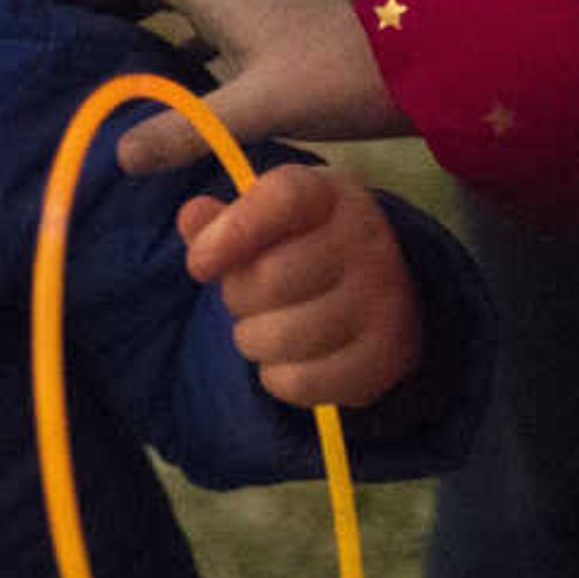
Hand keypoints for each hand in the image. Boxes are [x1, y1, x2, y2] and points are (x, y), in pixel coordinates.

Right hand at [78, 0, 405, 172]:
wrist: (435, 70)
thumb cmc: (343, 78)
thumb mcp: (257, 108)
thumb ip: (188, 129)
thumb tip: (118, 151)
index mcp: (228, 1)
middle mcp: (245, 2)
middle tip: (90, 21)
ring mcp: (271, 24)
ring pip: (199, 6)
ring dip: (158, 20)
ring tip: (124, 59)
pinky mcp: (291, 49)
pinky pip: (225, 38)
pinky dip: (194, 54)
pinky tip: (189, 95)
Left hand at [176, 164, 417, 407]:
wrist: (378, 288)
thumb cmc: (301, 247)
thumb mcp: (264, 220)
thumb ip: (221, 220)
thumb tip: (192, 216)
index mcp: (332, 196)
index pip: (283, 198)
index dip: (231, 232)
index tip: (200, 263)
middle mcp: (367, 242)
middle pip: (268, 279)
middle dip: (237, 295)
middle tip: (249, 296)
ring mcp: (384, 301)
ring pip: (278, 338)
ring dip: (252, 339)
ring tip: (269, 325)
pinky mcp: (385, 357)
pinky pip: (299, 381)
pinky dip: (278, 376)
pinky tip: (291, 357)